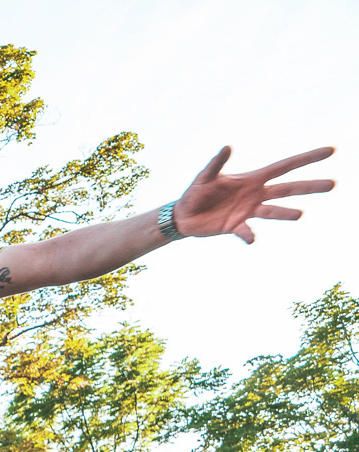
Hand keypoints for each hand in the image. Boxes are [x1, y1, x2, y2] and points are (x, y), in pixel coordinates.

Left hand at [173, 146, 334, 243]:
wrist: (183, 216)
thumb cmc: (195, 192)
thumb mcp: (204, 177)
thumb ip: (216, 163)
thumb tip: (227, 146)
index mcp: (252, 179)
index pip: (285, 166)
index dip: (307, 159)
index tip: (329, 152)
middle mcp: (256, 194)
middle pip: (288, 188)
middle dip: (310, 186)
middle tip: (333, 184)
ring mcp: (248, 211)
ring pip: (273, 211)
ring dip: (286, 213)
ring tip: (299, 215)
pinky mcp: (236, 226)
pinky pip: (246, 232)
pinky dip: (249, 235)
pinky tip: (251, 239)